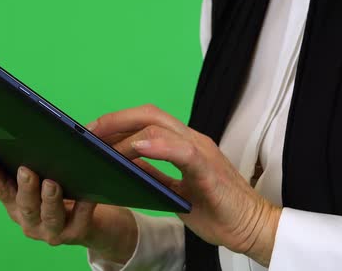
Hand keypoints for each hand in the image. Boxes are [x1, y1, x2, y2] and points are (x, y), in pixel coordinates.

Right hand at [0, 149, 137, 263]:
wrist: (88, 222)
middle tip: (25, 169)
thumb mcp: (45, 173)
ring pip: (49, 216)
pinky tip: (88, 195)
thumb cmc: (61, 189)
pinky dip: (83, 208)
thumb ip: (40, 156)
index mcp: (15, 201)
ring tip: (52, 184)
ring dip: (49, 200)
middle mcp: (29, 219)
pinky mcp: (75, 234)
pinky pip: (80, 221)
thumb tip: (58, 129)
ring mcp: (51, 229)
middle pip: (24, 204)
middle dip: (24, 187)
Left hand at [87, 104, 281, 266]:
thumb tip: (128, 165)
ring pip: (160, 125)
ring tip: (101, 144)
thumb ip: (155, 174)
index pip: (147, 120)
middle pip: (149, 114)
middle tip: (88, 133)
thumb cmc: (217, 210)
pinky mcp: (208, 169)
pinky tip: (136, 148)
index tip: (92, 133)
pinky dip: (157, 146)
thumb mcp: (174, 191)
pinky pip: (181, 151)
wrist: (253, 228)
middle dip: (114, 120)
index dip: (118, 122)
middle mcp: (192, 141)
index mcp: (183, 145)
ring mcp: (201, 152)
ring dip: (126, 132)